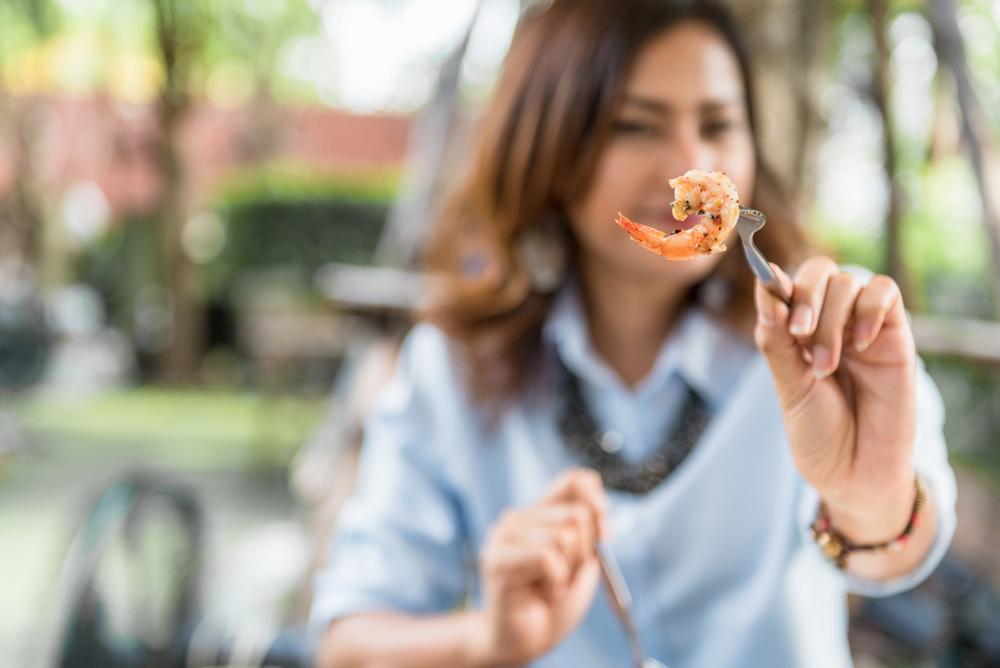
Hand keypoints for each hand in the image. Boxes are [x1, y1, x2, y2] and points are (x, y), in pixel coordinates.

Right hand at [472, 469, 607, 665]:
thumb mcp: (582, 562)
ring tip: (550, 586)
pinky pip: (546, 558)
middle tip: (564, 576)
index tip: (604, 533)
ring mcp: (504, 536)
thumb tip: (596, 510)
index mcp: (540, 513)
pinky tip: (544, 593)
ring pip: (563, 536)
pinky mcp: (496, 559)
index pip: (574, 480)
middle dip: (584, 553)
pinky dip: (555, 583)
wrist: (526, 641)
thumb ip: (589, 531)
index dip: (597, 502)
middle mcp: (519, 517)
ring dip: (567, 572)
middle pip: (577, 515)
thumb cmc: (553, 603)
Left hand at [753, 257, 915, 534]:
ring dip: (831, 319)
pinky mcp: (894, 336)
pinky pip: (886, 292)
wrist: (855, 471)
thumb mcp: (788, 385)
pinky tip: (858, 344)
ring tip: (825, 366)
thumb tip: (764, 284)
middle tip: (798, 334)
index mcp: (795, 331)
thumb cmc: (818, 431)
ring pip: (848, 282)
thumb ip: (777, 338)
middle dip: (805, 296)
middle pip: (819, 271)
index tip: (769, 291)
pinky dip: (869, 309)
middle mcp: (828, 322)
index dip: (777, 282)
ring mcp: (861, 327)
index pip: (787, 284)